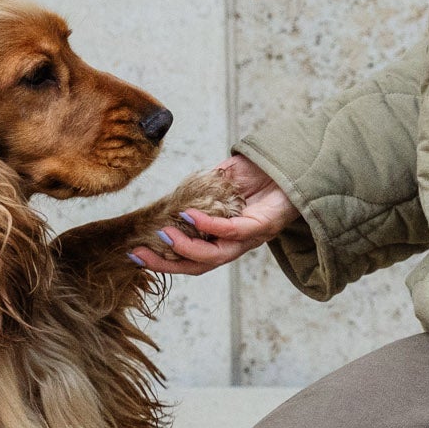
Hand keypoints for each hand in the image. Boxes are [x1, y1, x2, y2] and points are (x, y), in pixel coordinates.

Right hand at [128, 154, 294, 275]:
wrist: (293, 162)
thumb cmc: (259, 174)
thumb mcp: (219, 181)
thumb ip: (197, 193)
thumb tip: (171, 200)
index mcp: (224, 237)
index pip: (192, 258)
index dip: (164, 261)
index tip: (135, 254)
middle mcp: (237, 243)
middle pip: (199, 265)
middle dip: (166, 264)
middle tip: (138, 255)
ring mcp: (251, 236)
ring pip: (215, 256)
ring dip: (186, 248)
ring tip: (163, 235)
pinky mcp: (264, 225)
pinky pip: (232, 231)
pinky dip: (209, 225)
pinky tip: (189, 215)